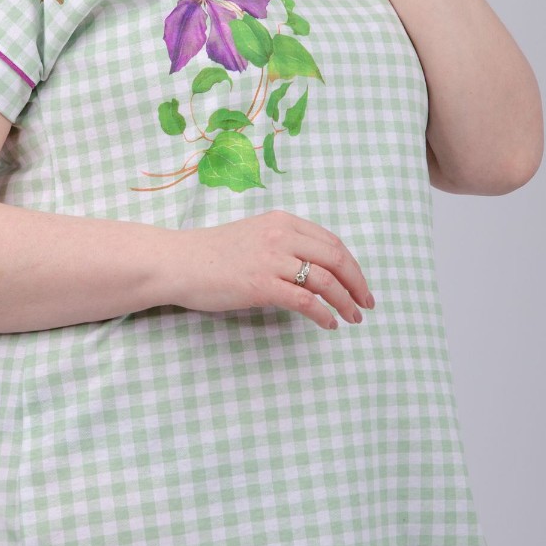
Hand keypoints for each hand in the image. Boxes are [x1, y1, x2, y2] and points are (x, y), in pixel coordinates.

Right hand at [172, 209, 373, 329]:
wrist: (179, 261)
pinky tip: (329, 324)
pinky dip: (323, 315)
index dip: (352, 265)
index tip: (360, 284)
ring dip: (345, 302)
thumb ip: (285, 243)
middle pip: (336, 258)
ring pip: (326, 281)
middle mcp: (281, 235)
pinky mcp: (261, 284)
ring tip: (352, 318)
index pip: (331, 241)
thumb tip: (317, 267)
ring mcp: (271, 259)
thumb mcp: (255, 235)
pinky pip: (305, 302)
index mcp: (282, 221)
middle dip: (357, 283)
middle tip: (366, 304)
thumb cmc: (213, 253)